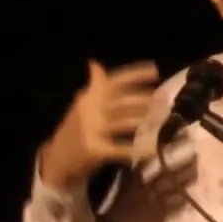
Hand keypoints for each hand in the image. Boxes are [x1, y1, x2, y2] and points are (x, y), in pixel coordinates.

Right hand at [40, 60, 159, 190]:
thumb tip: (94, 63)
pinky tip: (151, 149)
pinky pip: (119, 149)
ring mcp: (91, 130)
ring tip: (162, 118)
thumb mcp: (82, 104)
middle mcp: (90, 110)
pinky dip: (135, 150)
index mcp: (89, 96)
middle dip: (144, 99)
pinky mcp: (94, 150)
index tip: (154, 70)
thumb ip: (94, 85)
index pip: (114, 81)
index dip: (134, 74)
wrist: (57, 158)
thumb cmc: (75, 128)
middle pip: (121, 101)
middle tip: (165, 98)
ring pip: (123, 123)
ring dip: (143, 120)